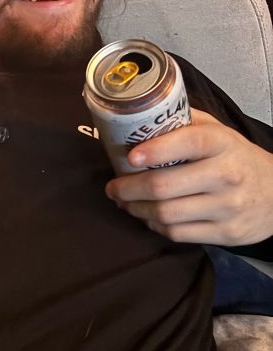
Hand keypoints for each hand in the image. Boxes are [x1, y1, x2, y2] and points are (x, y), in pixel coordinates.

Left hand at [105, 108, 272, 246]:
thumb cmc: (236, 159)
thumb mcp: (217, 132)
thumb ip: (183, 123)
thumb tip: (137, 117)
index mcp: (222, 143)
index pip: (188, 142)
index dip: (155, 150)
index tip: (131, 156)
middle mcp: (226, 175)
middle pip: (164, 186)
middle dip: (128, 188)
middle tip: (113, 187)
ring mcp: (227, 207)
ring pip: (166, 213)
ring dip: (136, 209)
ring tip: (125, 201)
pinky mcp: (226, 233)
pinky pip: (177, 233)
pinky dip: (154, 225)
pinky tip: (148, 216)